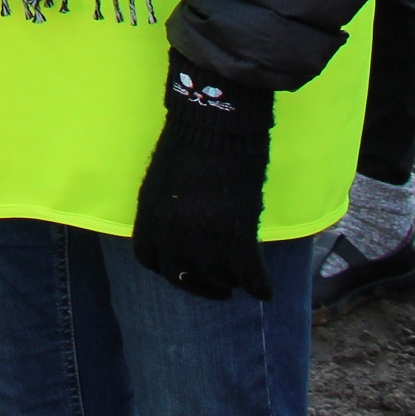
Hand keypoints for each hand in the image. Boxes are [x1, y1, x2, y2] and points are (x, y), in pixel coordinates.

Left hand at [129, 56, 276, 300]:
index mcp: (148, 217)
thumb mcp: (162, 181)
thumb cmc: (189, 142)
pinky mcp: (238, 239)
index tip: (182, 270)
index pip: (149, 260)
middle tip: (219, 288)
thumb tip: (176, 231)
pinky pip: (251, 278)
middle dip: (200, 285)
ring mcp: (204, 240)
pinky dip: (261, 287)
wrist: (216, 125)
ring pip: (217, 280)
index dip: (166, 268)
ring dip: (229, 281)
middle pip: (181, 277)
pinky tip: (266, 290)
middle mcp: (171, 235)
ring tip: (239, 279)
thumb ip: (165, 211)